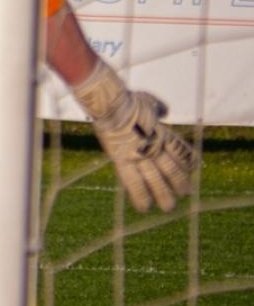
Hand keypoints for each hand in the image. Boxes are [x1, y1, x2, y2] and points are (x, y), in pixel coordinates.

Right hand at [72, 63, 197, 211]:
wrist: (111, 102)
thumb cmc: (126, 98)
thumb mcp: (148, 100)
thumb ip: (158, 107)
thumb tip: (164, 111)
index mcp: (162, 133)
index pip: (181, 151)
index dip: (189, 161)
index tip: (194, 168)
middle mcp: (155, 147)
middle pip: (172, 169)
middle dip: (179, 182)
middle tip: (185, 193)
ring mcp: (140, 155)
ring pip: (157, 179)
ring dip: (164, 195)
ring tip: (169, 207)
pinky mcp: (123, 160)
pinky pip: (133, 182)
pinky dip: (139, 196)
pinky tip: (144, 208)